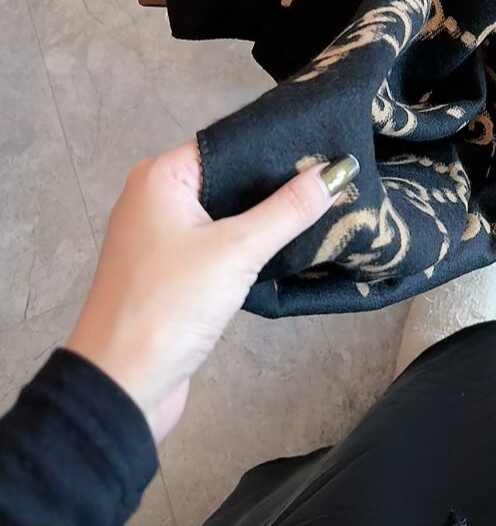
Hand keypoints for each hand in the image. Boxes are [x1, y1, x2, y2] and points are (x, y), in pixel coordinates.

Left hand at [66, 142, 356, 441]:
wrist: (121, 389)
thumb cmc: (170, 305)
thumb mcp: (237, 250)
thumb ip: (289, 209)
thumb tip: (338, 169)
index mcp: (160, 176)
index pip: (229, 143)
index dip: (278, 145)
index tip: (329, 145)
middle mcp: (155, 198)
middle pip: (229, 177)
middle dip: (278, 181)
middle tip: (336, 175)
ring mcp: (161, 238)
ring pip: (226, 212)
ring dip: (266, 214)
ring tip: (325, 203)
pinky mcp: (171, 273)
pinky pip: (218, 242)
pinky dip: (250, 242)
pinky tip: (290, 241)